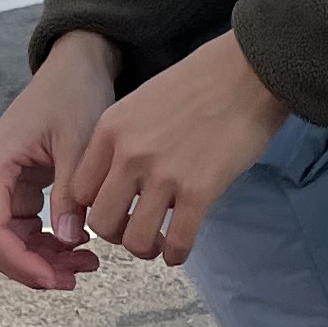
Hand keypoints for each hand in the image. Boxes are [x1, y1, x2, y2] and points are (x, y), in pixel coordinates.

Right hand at [0, 32, 115, 289]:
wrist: (77, 69)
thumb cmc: (73, 95)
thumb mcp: (77, 143)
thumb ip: (71, 192)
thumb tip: (71, 242)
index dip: (21, 263)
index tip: (57, 279)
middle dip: (32, 268)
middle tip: (75, 278)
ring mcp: (3, 185)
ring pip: (12, 242)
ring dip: (44, 260)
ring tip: (89, 264)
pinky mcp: (20, 189)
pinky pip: (27, 230)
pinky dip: (51, 244)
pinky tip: (83, 247)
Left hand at [61, 28, 286, 268]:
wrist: (248, 73)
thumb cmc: (201, 82)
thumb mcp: (143, 100)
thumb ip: (124, 137)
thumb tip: (118, 174)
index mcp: (112, 130)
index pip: (79, 190)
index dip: (94, 207)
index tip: (113, 209)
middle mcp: (130, 154)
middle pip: (101, 221)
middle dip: (116, 234)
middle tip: (135, 230)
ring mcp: (164, 175)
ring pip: (134, 239)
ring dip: (145, 249)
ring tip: (158, 243)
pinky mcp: (200, 191)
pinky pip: (177, 241)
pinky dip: (176, 254)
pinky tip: (180, 251)